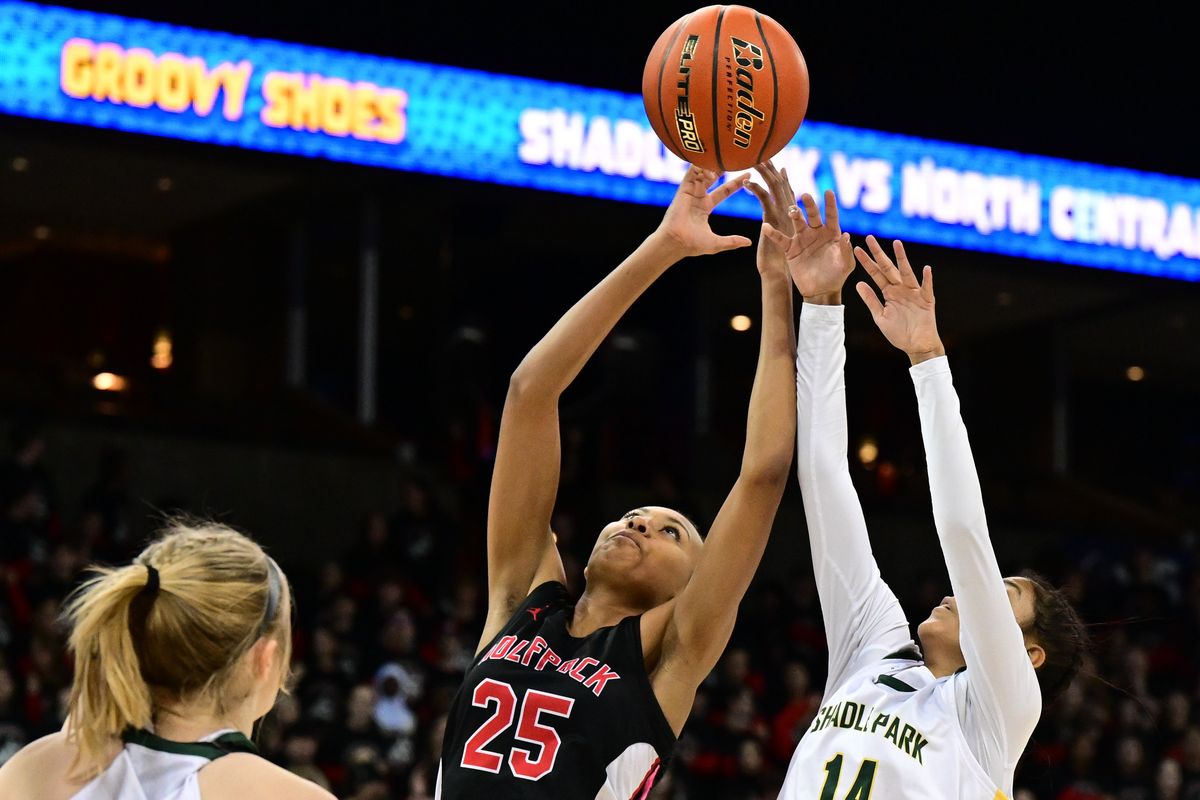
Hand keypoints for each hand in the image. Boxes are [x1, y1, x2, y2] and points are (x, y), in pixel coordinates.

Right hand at [655, 166, 752, 257]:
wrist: (677, 243)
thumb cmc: (692, 245)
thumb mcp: (717, 243)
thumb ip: (732, 241)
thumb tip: (749, 242)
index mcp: (705, 207)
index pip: (724, 190)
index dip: (736, 183)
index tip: (748, 174)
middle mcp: (698, 197)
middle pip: (713, 177)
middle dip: (724, 168)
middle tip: (737, 159)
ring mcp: (690, 192)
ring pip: (702, 172)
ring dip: (713, 166)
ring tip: (725, 164)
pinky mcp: (683, 189)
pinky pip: (691, 172)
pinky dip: (700, 167)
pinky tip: (711, 168)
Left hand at [745, 161, 794, 274]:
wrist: (776, 273)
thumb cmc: (776, 260)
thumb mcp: (778, 238)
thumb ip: (778, 224)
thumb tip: (773, 217)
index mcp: (790, 214)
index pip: (786, 190)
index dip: (780, 175)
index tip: (775, 162)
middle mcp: (789, 211)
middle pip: (781, 183)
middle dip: (771, 167)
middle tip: (761, 152)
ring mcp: (783, 214)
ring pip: (775, 187)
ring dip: (765, 172)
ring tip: (754, 159)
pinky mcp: (773, 220)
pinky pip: (765, 199)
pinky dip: (756, 189)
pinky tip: (745, 182)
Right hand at [761, 190, 853, 300]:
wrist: (821, 291)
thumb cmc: (837, 277)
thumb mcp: (846, 265)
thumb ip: (846, 251)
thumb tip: (846, 236)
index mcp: (831, 233)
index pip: (831, 216)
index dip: (830, 204)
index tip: (828, 191)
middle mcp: (816, 233)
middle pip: (812, 215)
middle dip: (809, 205)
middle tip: (805, 195)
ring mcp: (802, 240)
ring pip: (797, 223)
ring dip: (794, 215)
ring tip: (792, 210)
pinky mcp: (791, 250)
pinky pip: (781, 239)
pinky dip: (773, 233)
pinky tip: (766, 227)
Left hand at [853, 236, 944, 363]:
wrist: (916, 346)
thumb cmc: (899, 332)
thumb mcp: (880, 316)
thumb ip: (870, 300)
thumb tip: (858, 283)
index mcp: (889, 292)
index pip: (876, 274)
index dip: (866, 262)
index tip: (856, 249)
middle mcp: (900, 289)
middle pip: (888, 268)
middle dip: (878, 253)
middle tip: (869, 238)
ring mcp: (914, 293)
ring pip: (906, 272)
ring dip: (902, 258)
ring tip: (896, 243)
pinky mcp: (926, 301)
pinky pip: (927, 288)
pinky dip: (927, 279)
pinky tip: (926, 268)